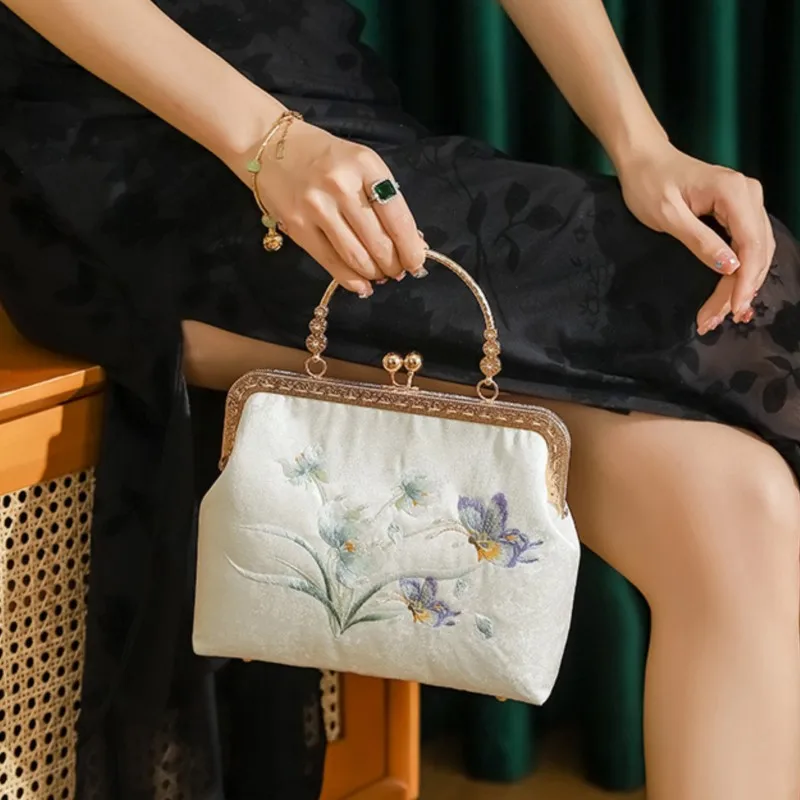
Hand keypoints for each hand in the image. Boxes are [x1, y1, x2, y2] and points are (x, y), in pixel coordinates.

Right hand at [254, 119, 426, 296]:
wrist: (270, 148)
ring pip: (357, 257)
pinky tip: (363, 286)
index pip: (398, 217)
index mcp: (366, 165)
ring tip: (380, 275)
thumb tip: (412, 244)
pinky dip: (352, 280)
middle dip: (394, 264)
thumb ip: (386, 200)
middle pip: (379, 241)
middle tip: (397, 272)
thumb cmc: (325, 158)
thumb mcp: (362, 165)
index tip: (417, 263)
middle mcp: (341, 185)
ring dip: (375, 273)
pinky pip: (332, 263)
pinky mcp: (298, 226)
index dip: (411, 248)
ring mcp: (317, 207)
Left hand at [617, 143, 774, 332]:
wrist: (645, 159)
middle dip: (740, 289)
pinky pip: (747, 245)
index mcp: (734, 192)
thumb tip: (730, 267)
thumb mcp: (668, 216)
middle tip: (717, 320)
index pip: (752, 244)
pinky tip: (733, 296)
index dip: (745, 281)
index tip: (733, 309)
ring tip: (721, 316)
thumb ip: (700, 241)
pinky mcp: (738, 210)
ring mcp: (747, 201)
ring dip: (741, 285)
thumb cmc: (649, 184)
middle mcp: (749, 194)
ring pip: (756, 252)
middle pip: (758, 251)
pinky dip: (741, 272)